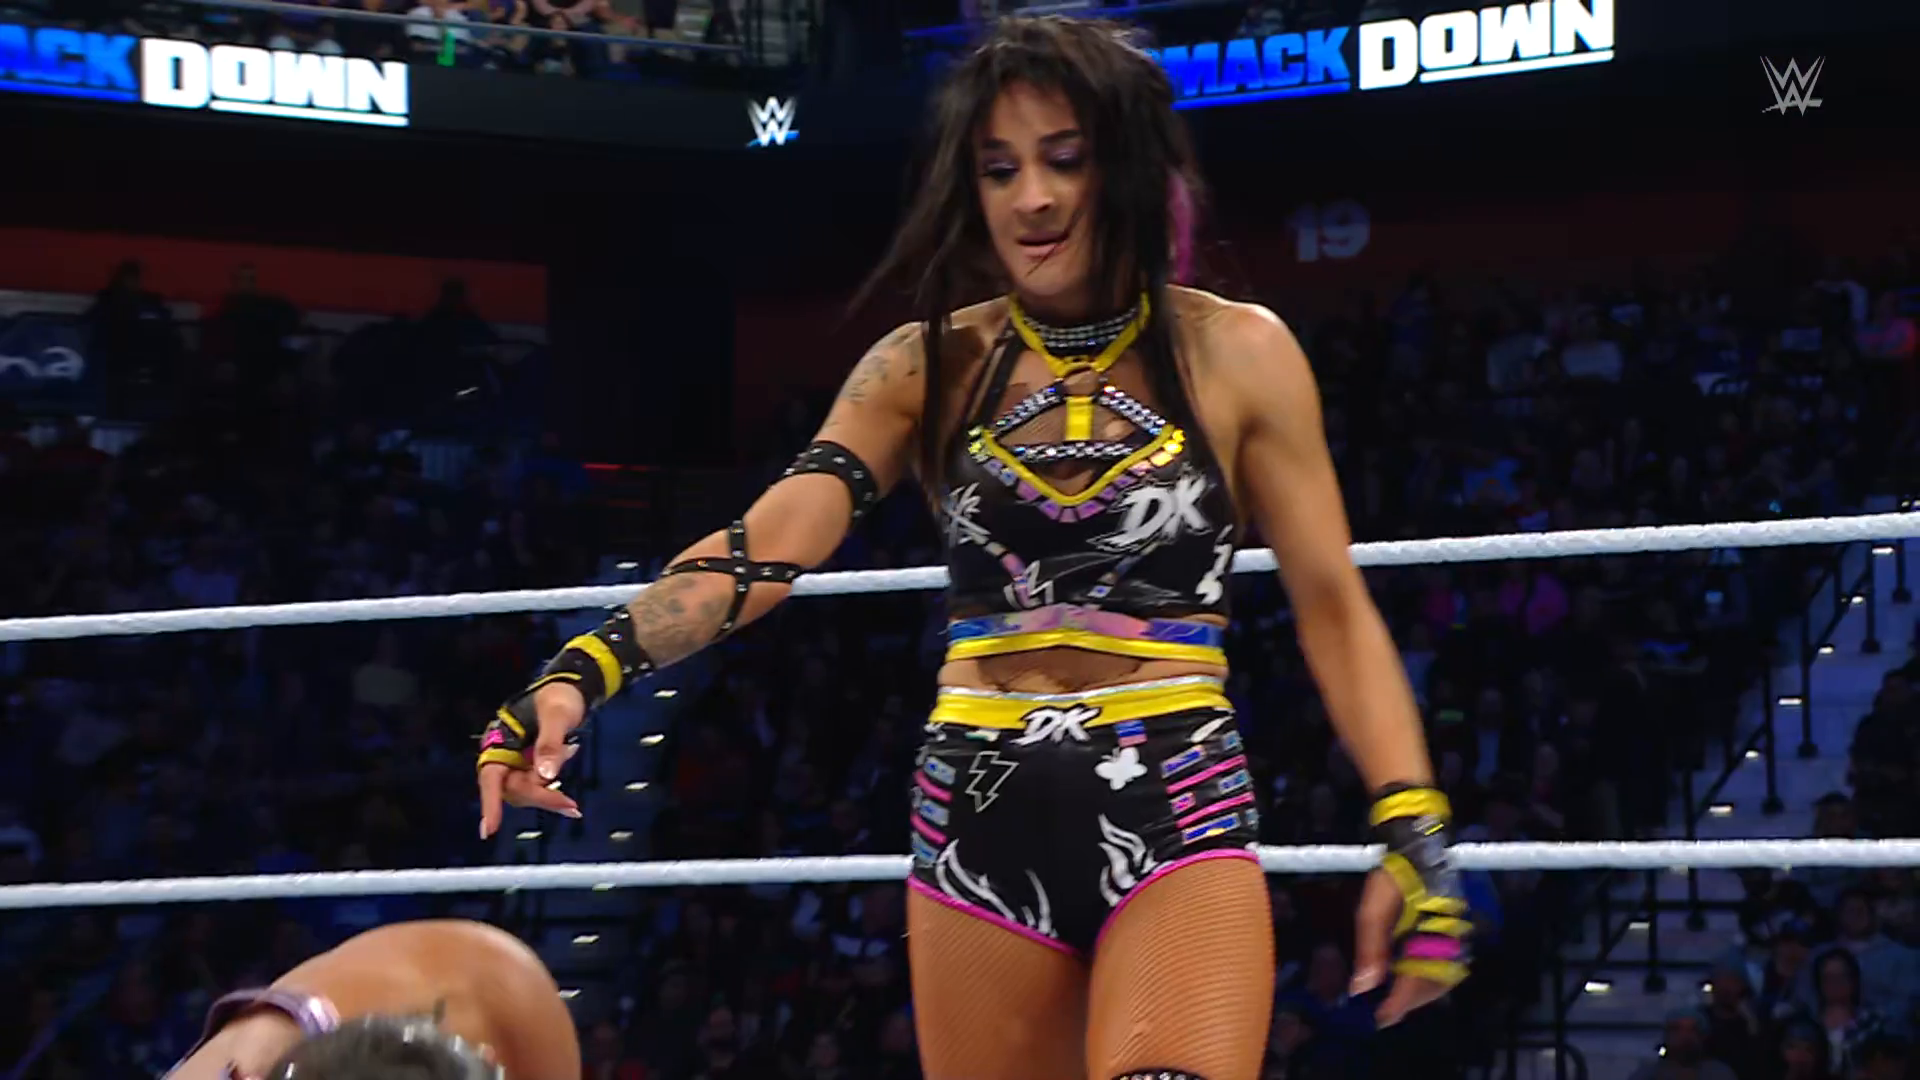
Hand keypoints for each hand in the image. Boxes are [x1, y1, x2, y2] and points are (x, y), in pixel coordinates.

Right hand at [477, 681, 587, 838]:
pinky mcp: (529, 768)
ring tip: (572, 756)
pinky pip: (539, 786)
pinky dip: (554, 787)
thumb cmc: (559, 697)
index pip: (492, 776)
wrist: (571, 689)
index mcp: (500, 741)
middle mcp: (503, 755)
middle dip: (542, 796)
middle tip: (571, 806)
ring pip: (528, 791)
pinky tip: (570, 761)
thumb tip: (547, 776)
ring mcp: (516, 764)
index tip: (490, 830)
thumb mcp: (557, 715)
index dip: (490, 804)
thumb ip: (550, 744)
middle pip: (514, 789)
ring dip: (550, 792)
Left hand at [1350, 867, 1454, 1027]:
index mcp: (1431, 936)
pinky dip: (1426, 980)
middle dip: (1408, 1002)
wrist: (1418, 851)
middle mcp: (1450, 942)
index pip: (1416, 980)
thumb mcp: (1373, 911)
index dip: (1398, 1003)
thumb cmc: (1393, 879)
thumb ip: (1370, 950)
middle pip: (1433, 986)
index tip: (1380, 1019)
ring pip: (1442, 980)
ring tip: (1392, 1000)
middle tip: (1383, 1012)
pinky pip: (1445, 967)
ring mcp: (1456, 939)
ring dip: (1418, 994)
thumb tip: (1362, 989)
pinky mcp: (1454, 936)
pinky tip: (1406, 979)